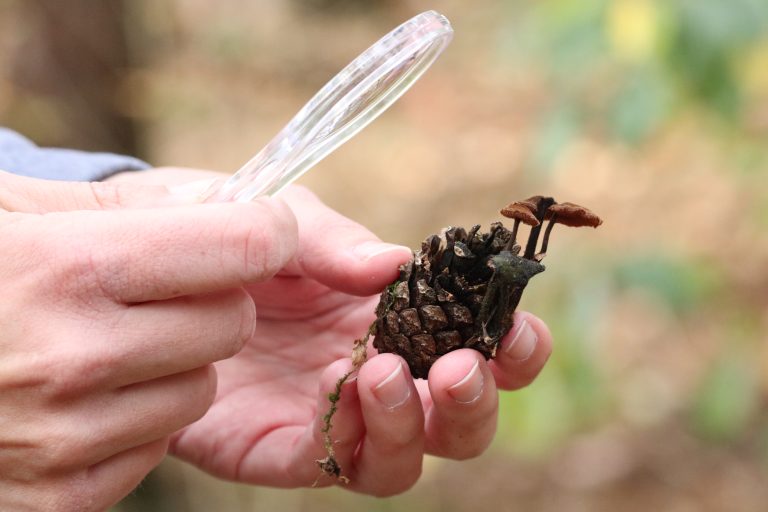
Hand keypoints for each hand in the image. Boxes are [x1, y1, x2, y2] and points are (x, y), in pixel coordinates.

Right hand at [0, 171, 296, 509]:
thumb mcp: (17, 211)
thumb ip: (125, 201)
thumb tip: (232, 199)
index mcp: (66, 266)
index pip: (241, 244)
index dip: (264, 229)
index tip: (261, 227)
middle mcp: (70, 358)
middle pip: (232, 322)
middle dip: (215, 299)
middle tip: (162, 291)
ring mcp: (64, 438)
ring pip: (201, 390)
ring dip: (176, 365)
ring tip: (109, 345)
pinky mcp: (58, 498)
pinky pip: (156, 446)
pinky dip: (136, 420)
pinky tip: (84, 398)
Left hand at [164, 180, 552, 495]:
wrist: (150, 263)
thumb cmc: (235, 232)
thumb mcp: (288, 218)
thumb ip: (336, 243)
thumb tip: (397, 264)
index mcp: (396, 317)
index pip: (476, 346)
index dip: (513, 348)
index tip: (518, 328)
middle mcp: (375, 372)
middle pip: (452, 422)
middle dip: (471, 403)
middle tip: (456, 366)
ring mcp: (329, 415)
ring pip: (401, 460)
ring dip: (409, 426)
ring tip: (380, 369)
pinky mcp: (276, 446)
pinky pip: (328, 464)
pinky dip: (346, 437)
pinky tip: (335, 386)